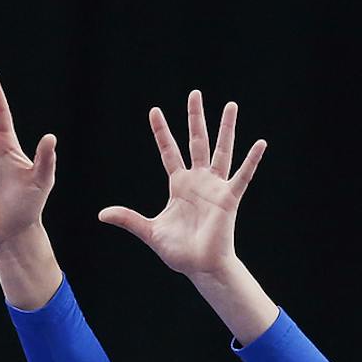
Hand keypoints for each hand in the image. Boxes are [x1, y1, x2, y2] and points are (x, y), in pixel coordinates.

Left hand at [97, 91, 266, 280]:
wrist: (200, 267)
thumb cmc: (178, 251)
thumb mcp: (149, 231)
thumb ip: (128, 219)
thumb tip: (102, 214)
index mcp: (179, 185)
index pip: (168, 151)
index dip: (162, 132)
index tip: (154, 111)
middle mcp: (198, 180)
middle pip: (196, 142)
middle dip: (195, 118)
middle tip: (195, 93)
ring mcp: (215, 187)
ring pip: (221, 151)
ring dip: (226, 129)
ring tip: (231, 105)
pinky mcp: (229, 198)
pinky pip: (242, 176)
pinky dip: (251, 161)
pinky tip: (260, 143)